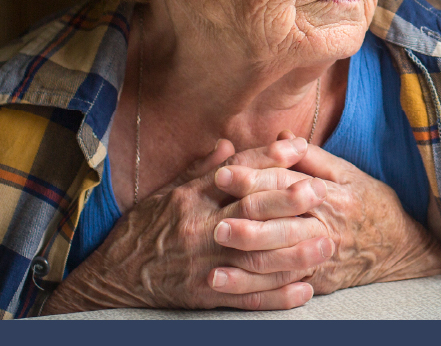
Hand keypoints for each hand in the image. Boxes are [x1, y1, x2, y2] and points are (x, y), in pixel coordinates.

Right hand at [42, 137, 328, 313]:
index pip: (235, 173)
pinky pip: (246, 297)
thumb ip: (200, 170)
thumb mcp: (165, 193)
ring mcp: (204, 262)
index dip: (267, 159)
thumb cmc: (143, 230)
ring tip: (326, 244)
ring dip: (294, 253)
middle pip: (249, 211)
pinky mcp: (205, 293)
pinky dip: (277, 296)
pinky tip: (305, 291)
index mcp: (191, 198)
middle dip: (286, 201)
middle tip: (319, 191)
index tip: (298, 149)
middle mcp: (200, 228)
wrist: (114, 278)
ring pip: (255, 257)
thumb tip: (228, 144)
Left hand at [211, 132, 440, 295]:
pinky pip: (283, 286)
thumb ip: (313, 157)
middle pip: (279, 225)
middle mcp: (326, 228)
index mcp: (331, 196)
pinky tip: (228, 285)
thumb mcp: (350, 173)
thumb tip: (281, 138)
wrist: (401, 247)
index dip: (253, 178)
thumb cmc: (373, 204)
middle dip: (243, 223)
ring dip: (242, 261)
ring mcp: (322, 258)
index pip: (286, 184)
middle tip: (212, 222)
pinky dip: (254, 287)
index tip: (222, 174)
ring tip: (212, 258)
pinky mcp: (319, 280)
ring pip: (278, 260)